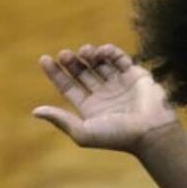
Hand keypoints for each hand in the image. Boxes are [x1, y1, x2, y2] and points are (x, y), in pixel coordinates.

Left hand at [33, 43, 178, 154]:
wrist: (151, 131)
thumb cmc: (117, 136)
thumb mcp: (83, 132)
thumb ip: (60, 120)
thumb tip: (35, 111)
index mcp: (90, 108)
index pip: (68, 87)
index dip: (55, 73)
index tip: (45, 59)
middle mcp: (103, 95)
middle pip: (81, 72)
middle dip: (71, 62)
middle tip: (65, 55)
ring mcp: (119, 84)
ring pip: (99, 63)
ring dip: (89, 54)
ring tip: (85, 52)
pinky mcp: (135, 76)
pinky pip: (120, 59)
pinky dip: (110, 52)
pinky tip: (102, 52)